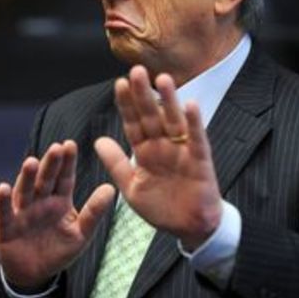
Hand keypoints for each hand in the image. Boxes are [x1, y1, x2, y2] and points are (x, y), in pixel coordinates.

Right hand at [0, 140, 114, 288]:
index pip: (64, 178)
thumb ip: (94, 212)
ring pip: (25, 191)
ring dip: (27, 177)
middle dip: (50, 164)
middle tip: (56, 148)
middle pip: (45, 180)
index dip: (67, 162)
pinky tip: (3, 188)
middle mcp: (40, 201)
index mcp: (59, 200)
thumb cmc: (58, 251)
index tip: (70, 145)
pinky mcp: (7, 226)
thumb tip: (111, 189)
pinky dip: (3, 201)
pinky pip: (5, 212)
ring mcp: (23, 212)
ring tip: (31, 162)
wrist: (34, 273)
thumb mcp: (81, 234)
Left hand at [94, 65, 222, 249]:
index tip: (119, 84)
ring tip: (162, 79)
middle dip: (143, 94)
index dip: (126, 104)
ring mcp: (182, 151)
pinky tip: (191, 105)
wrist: (189, 228)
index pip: (133, 123)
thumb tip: (98, 141)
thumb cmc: (161, 207)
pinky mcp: (200, 161)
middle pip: (151, 116)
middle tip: (136, 69)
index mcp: (145, 151)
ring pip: (173, 121)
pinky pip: (197, 139)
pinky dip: (194, 123)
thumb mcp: (131, 187)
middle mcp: (163, 146)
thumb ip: (116, 164)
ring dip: (169, 101)